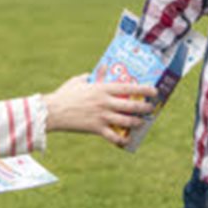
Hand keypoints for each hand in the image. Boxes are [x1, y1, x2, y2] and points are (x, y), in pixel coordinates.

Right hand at [42, 74, 157, 146]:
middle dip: (144, 108)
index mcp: (102, 89)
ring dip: (137, 122)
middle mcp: (105, 102)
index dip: (143, 90)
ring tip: (142, 122)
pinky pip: (113, 137)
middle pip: (131, 106)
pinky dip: (122, 139)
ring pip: (126, 121)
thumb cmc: (65, 95)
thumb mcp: (79, 81)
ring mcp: (102, 116)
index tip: (154, 90)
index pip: (128, 88)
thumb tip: (101, 68)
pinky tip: (126, 140)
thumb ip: (92, 75)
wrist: (53, 111)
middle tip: (151, 108)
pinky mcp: (96, 129)